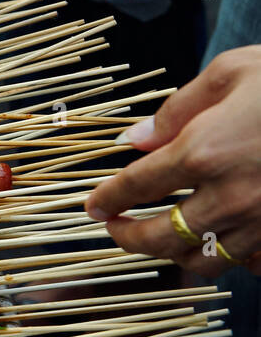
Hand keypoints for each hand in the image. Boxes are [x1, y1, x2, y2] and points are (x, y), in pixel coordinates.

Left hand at [87, 47, 260, 275]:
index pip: (135, 187)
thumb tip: (136, 139)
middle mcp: (230, 195)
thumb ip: (176, 109)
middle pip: (161, 238)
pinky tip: (223, 240)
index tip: (91, 207)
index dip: (106, 201)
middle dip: (129, 239)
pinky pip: (252, 264)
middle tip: (115, 230)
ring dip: (176, 254)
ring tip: (162, 239)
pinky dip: (232, 258)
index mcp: (203, 151)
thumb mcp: (230, 72)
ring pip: (205, 261)